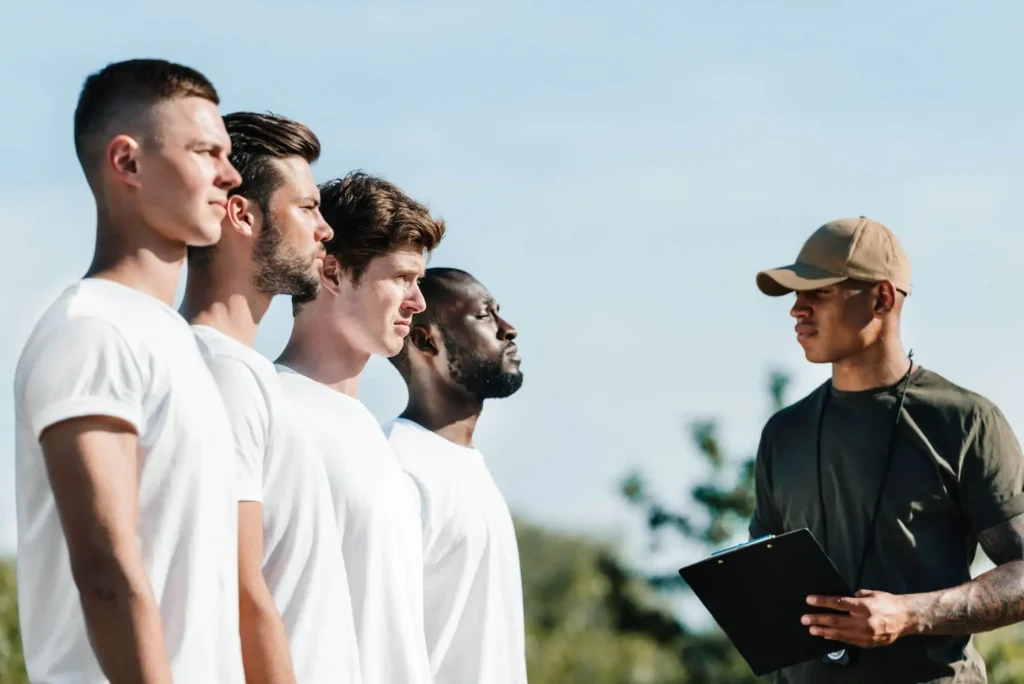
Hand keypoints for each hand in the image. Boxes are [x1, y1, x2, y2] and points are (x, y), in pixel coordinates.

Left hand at [801, 589, 916, 648]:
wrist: (907, 618)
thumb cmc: (887, 602)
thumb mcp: (871, 594)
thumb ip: (855, 597)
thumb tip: (839, 600)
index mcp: (864, 606)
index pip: (839, 603)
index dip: (823, 602)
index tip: (809, 600)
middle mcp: (864, 621)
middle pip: (836, 621)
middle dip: (818, 619)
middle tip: (804, 619)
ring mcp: (866, 634)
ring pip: (840, 634)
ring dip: (824, 632)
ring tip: (811, 629)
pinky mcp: (868, 643)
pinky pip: (848, 641)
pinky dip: (836, 638)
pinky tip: (826, 636)